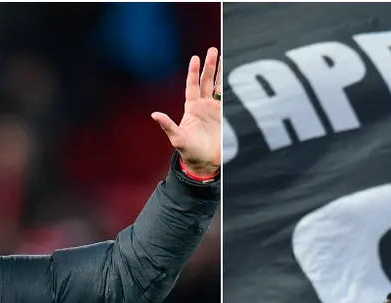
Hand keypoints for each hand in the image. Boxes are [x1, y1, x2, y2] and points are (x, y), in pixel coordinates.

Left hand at [152, 47, 221, 176]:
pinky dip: (232, 89)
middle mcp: (204, 107)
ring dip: (221, 73)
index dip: (194, 72)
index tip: (196, 57)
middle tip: (214, 50)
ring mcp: (215, 111)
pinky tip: (236, 78)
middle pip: (207, 81)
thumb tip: (154, 114)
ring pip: (219, 87)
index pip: (193, 86)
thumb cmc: (190, 153)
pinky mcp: (226, 117)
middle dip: (210, 66)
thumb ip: (168, 126)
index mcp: (192, 109)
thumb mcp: (177, 139)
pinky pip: (229, 99)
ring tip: (225, 56)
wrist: (206, 164)